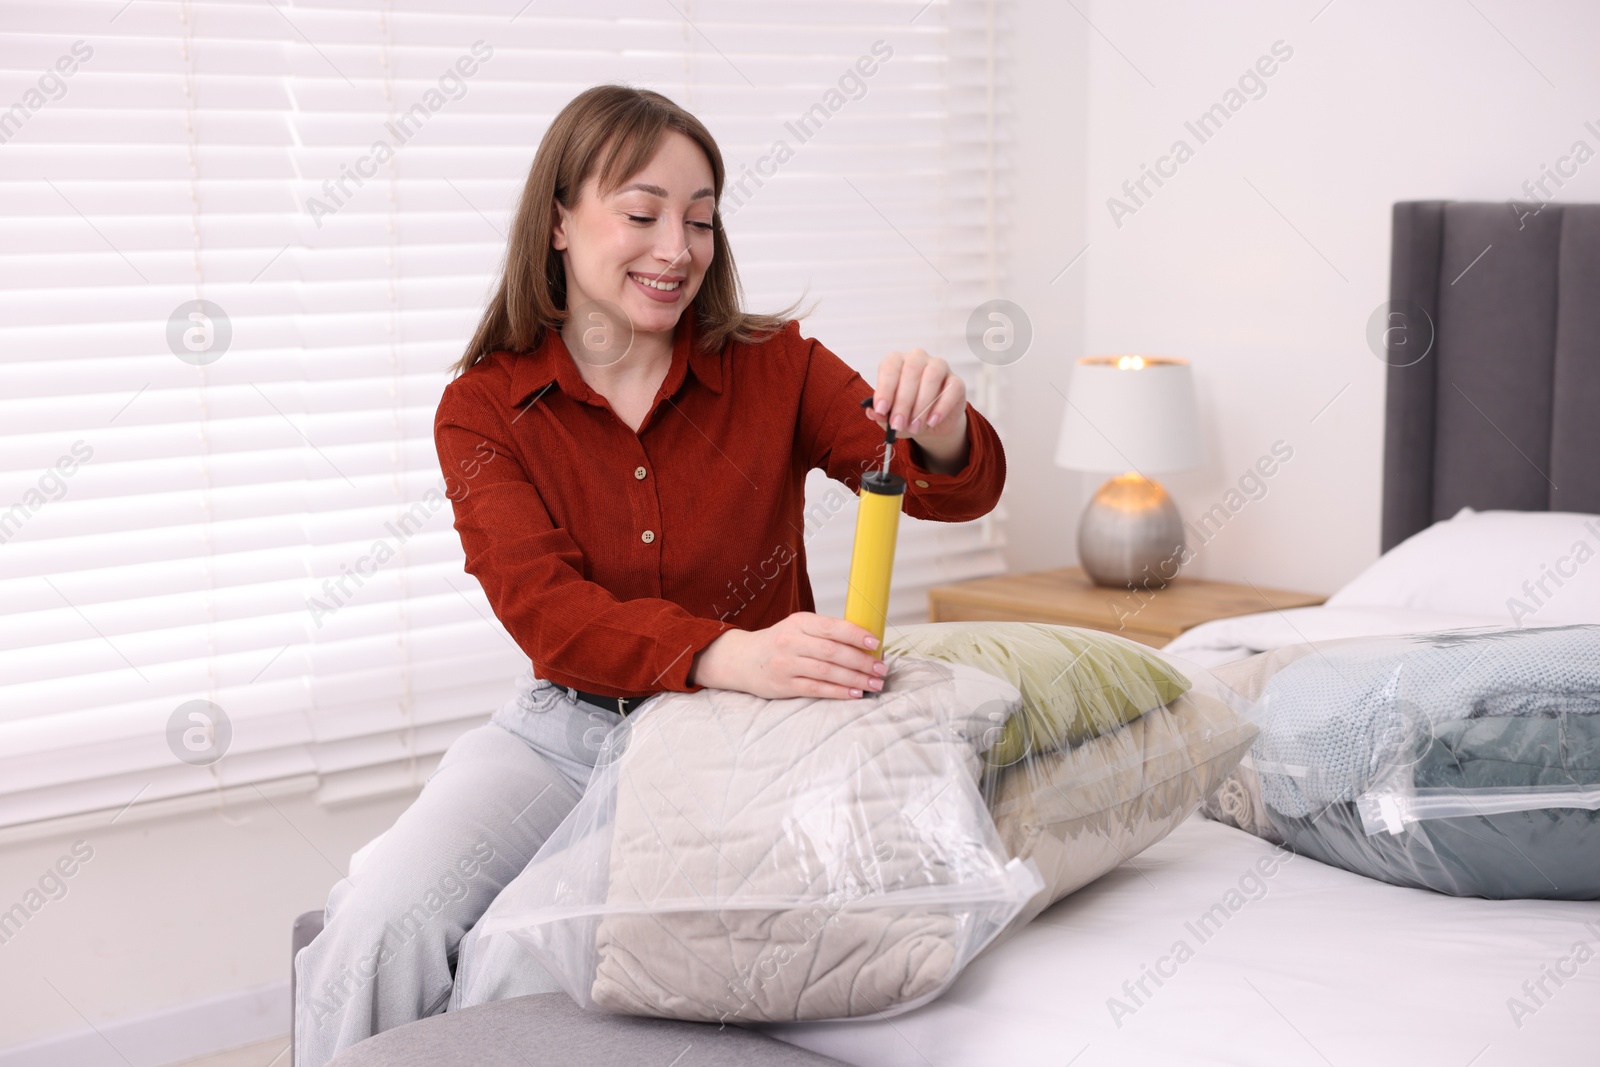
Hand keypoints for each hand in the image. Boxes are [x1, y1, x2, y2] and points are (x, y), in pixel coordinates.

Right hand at [686, 613, 888, 699]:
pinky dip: (838, 692)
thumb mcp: (799, 628)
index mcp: (799, 622)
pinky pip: (817, 689)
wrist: (743, 659)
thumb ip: (827, 633)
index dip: (856, 635)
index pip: (832, 627)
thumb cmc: (781, 642)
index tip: (876, 643)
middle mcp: (792, 641)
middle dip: (861, 661)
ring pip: (827, 672)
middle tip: (881, 669)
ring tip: (874, 684)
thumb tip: (867, 643)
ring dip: (855, 679)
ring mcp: (787, 664)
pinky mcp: (785, 685)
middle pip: (832, 652)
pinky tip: (855, 693)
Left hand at [865, 348, 968, 470]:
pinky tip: (932, 421)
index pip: (890, 367)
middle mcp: (917, 359)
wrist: (930, 424)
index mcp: (897, 361)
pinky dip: (941, 407)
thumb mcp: (890, 416)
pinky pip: (951, 389)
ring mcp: (939, 367)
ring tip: (915, 427)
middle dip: (903, 402)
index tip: (881, 409)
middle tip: (898, 424)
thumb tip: (872, 412)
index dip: (885, 388)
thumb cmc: (906, 413)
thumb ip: (880, 414)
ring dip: (921, 405)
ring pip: (932, 377)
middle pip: (911, 372)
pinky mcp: (956, 381)